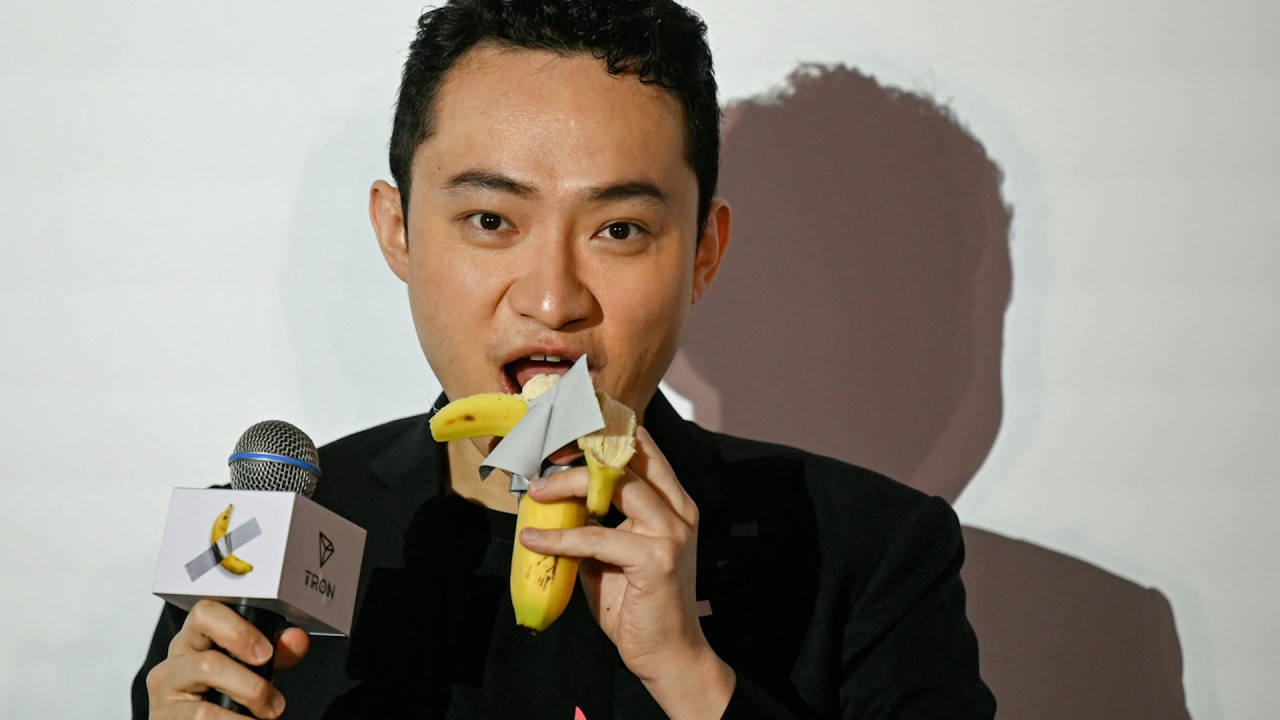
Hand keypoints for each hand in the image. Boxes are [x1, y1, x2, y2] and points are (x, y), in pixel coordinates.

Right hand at [144, 599, 309, 718]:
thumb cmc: (220, 691)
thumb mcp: (250, 667)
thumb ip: (276, 652)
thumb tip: (296, 639)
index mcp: (194, 640)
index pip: (205, 614)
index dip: (238, 631)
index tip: (266, 652)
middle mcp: (173, 664)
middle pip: (208, 664)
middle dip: (251, 686)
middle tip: (274, 702)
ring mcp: (163, 695)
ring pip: (204, 708)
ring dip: (243, 714)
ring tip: (265, 718)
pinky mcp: (162, 719)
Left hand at [521, 427, 734, 717]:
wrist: (669, 656)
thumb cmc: (639, 607)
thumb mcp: (613, 557)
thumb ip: (595, 526)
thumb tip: (553, 506)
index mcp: (674, 504)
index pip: (644, 450)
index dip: (606, 433)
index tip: (568, 429)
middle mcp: (678, 511)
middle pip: (626, 460)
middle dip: (581, 453)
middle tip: (544, 460)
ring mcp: (671, 532)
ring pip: (615, 487)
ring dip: (568, 486)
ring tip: (535, 494)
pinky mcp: (656, 558)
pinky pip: (597, 537)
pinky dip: (561, 537)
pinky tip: (533, 541)